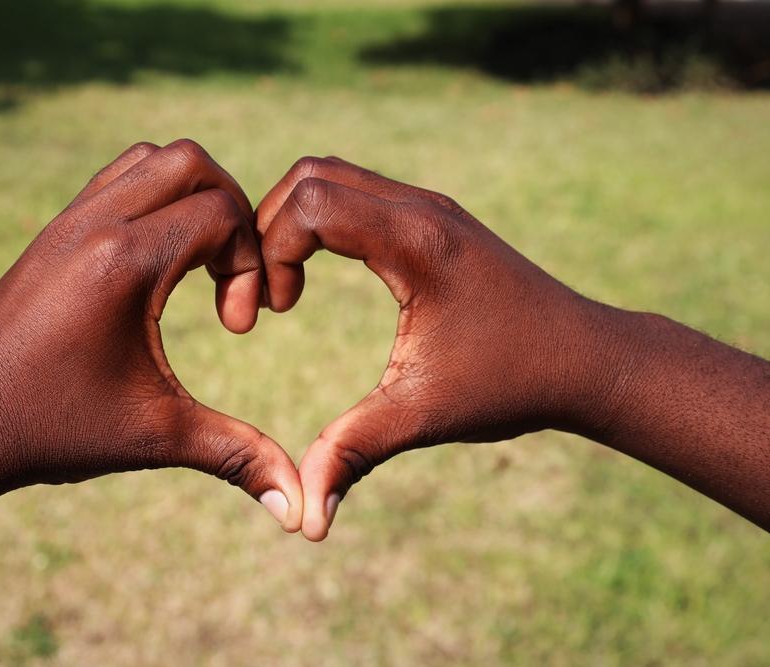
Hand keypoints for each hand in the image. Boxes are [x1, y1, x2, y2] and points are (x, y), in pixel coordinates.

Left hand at [0, 139, 302, 529]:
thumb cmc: (48, 429)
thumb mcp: (153, 438)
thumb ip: (237, 458)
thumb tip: (301, 508)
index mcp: (123, 263)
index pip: (221, 213)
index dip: (252, 264)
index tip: (235, 327)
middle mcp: (94, 224)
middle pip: (191, 161)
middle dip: (232, 211)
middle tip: (230, 276)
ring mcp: (68, 222)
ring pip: (150, 160)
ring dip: (191, 198)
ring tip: (198, 266)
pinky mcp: (52, 233)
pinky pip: (116, 181)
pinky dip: (154, 203)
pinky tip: (157, 269)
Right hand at [257, 156, 628, 539]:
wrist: (588, 359)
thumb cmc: (513, 382)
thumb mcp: (424, 415)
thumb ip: (354, 453)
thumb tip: (304, 522)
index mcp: (415, 242)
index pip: (308, 203)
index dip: (269, 251)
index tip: (277, 312)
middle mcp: (420, 208)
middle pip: (310, 174)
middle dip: (269, 228)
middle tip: (273, 295)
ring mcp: (429, 207)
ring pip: (331, 175)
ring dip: (293, 222)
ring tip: (290, 286)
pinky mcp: (433, 218)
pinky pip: (356, 192)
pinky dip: (321, 221)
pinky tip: (322, 275)